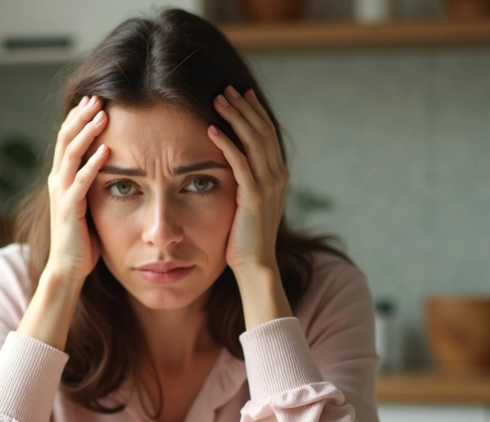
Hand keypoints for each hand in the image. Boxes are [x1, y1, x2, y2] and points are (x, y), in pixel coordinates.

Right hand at [45, 95, 110, 283]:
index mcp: (61, 177)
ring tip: (102, 115)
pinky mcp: (69, 210)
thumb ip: (92, 182)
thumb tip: (112, 163)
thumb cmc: (82, 237)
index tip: (94, 99)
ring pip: (70, 155)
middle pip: (65, 139)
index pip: (66, 139)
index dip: (77, 118)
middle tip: (97, 97)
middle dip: (81, 117)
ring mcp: (61, 194)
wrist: (68, 267)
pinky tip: (106, 150)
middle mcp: (57, 181)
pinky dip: (93, 164)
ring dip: (86, 133)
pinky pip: (80, 182)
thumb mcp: (87, 202)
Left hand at [208, 86, 287, 279]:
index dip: (255, 112)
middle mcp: (277, 176)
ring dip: (235, 117)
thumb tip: (234, 165)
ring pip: (253, 141)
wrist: (256, 265)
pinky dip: (226, 143)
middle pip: (262, 131)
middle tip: (226, 88)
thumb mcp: (249, 203)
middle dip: (244, 107)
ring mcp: (268, 185)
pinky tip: (211, 130)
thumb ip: (247, 182)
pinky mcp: (253, 196)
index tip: (241, 94)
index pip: (267, 134)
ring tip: (218, 100)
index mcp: (278, 175)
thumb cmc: (246, 238)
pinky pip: (239, 162)